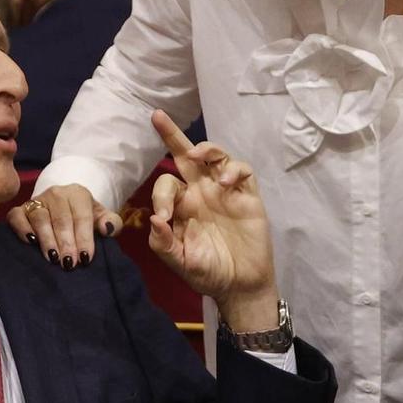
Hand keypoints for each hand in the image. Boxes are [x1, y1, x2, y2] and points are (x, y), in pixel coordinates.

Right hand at [8, 181, 120, 269]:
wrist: (64, 207)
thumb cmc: (83, 217)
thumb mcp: (101, 218)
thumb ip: (112, 222)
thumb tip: (108, 229)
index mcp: (78, 194)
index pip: (82, 216)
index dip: (84, 238)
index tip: (85, 258)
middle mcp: (56, 193)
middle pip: (61, 219)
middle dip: (66, 243)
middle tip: (69, 263)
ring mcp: (37, 200)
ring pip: (40, 218)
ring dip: (47, 239)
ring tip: (52, 258)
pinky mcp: (20, 209)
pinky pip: (17, 216)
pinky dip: (22, 228)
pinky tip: (30, 242)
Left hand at [144, 110, 278, 327]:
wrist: (240, 286)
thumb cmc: (208, 273)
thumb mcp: (180, 262)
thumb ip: (163, 244)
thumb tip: (154, 219)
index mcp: (181, 206)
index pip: (166, 184)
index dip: (161, 195)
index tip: (164, 217)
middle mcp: (201, 192)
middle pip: (185, 156)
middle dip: (171, 135)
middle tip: (157, 117)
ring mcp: (225, 192)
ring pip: (215, 157)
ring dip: (206, 149)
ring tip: (198, 154)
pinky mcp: (247, 196)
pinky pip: (243, 172)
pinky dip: (234, 169)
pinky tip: (225, 181)